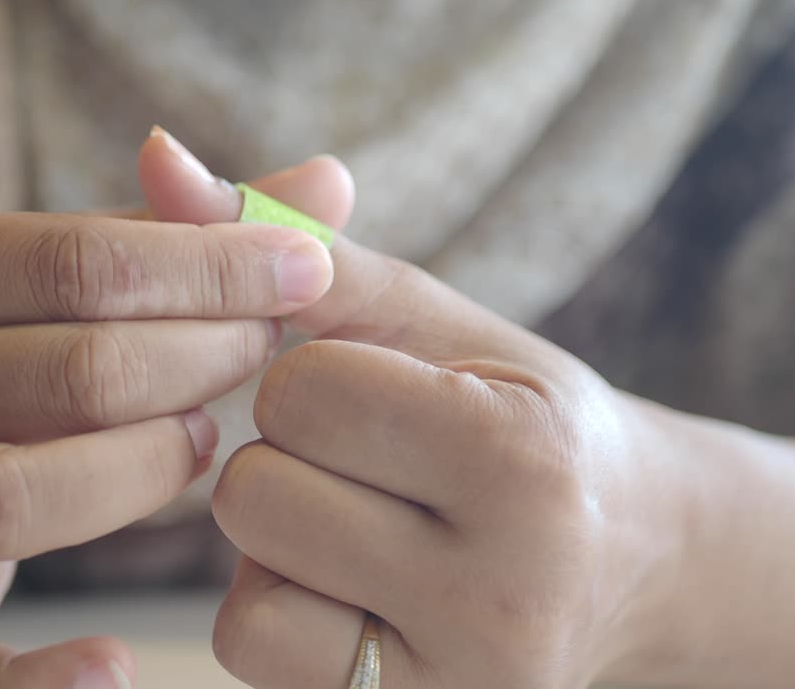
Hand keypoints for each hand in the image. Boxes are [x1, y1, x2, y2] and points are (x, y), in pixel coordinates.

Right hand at [0, 138, 337, 687]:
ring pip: (9, 498)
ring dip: (142, 471)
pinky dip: (33, 679)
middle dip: (201, 361)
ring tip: (202, 441)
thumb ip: (193, 225)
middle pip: (64, 376)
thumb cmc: (10, 316)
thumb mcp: (77, 251)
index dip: (211, 268)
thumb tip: (331, 183)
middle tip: (264, 351)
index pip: (76, 259)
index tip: (308, 268)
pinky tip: (117, 667)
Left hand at [142, 140, 668, 687]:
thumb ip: (302, 250)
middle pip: (258, 495)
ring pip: (246, 593)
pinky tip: (351, 587)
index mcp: (520, 464)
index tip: (373, 392)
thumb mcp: (441, 324)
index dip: (315, 378)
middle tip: (368, 462)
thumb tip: (155, 158)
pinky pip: (258, 655)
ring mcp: (459, 683)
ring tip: (361, 524)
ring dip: (278, 542)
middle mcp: (503, 594)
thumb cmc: (525, 421)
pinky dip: (280, 611)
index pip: (304, 394)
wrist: (639, 560)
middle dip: (291, 459)